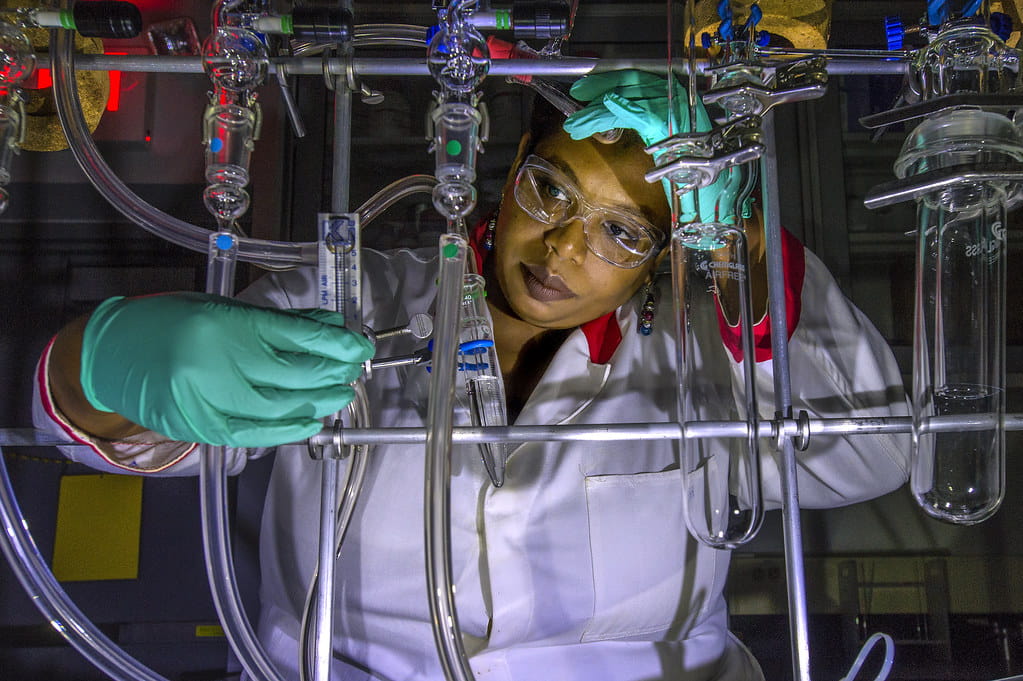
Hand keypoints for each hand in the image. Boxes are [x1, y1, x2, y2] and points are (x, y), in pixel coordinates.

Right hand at [80, 293, 374, 446]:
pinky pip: (256, 434)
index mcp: (224, 324)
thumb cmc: (168, 322)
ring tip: (340, 394)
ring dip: (318, 402)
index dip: (336, 344)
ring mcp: (209, 399)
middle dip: (332, 373)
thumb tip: (328, 328)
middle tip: (354, 369)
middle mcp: (218, 364)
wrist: (111, 354)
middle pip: (295, 374)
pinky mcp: (203, 427)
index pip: (298, 338)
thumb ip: (278, 322)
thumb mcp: (224, 308)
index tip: (359, 345)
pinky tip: (311, 421)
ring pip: (281, 407)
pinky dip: (288, 430)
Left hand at [563, 69, 728, 223]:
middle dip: (598, 87)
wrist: (711, 181)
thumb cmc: (690, 163)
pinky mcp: (664, 120)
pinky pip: (633, 112)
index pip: (636, 78)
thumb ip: (643, 120)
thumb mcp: (664, 136)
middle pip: (630, 81)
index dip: (608, 80)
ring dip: (596, 110)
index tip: (587, 88)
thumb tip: (612, 112)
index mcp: (672, 95)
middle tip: (576, 95)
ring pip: (626, 97)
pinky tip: (594, 118)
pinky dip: (613, 111)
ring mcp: (670, 105)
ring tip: (575, 123)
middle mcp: (673, 94)